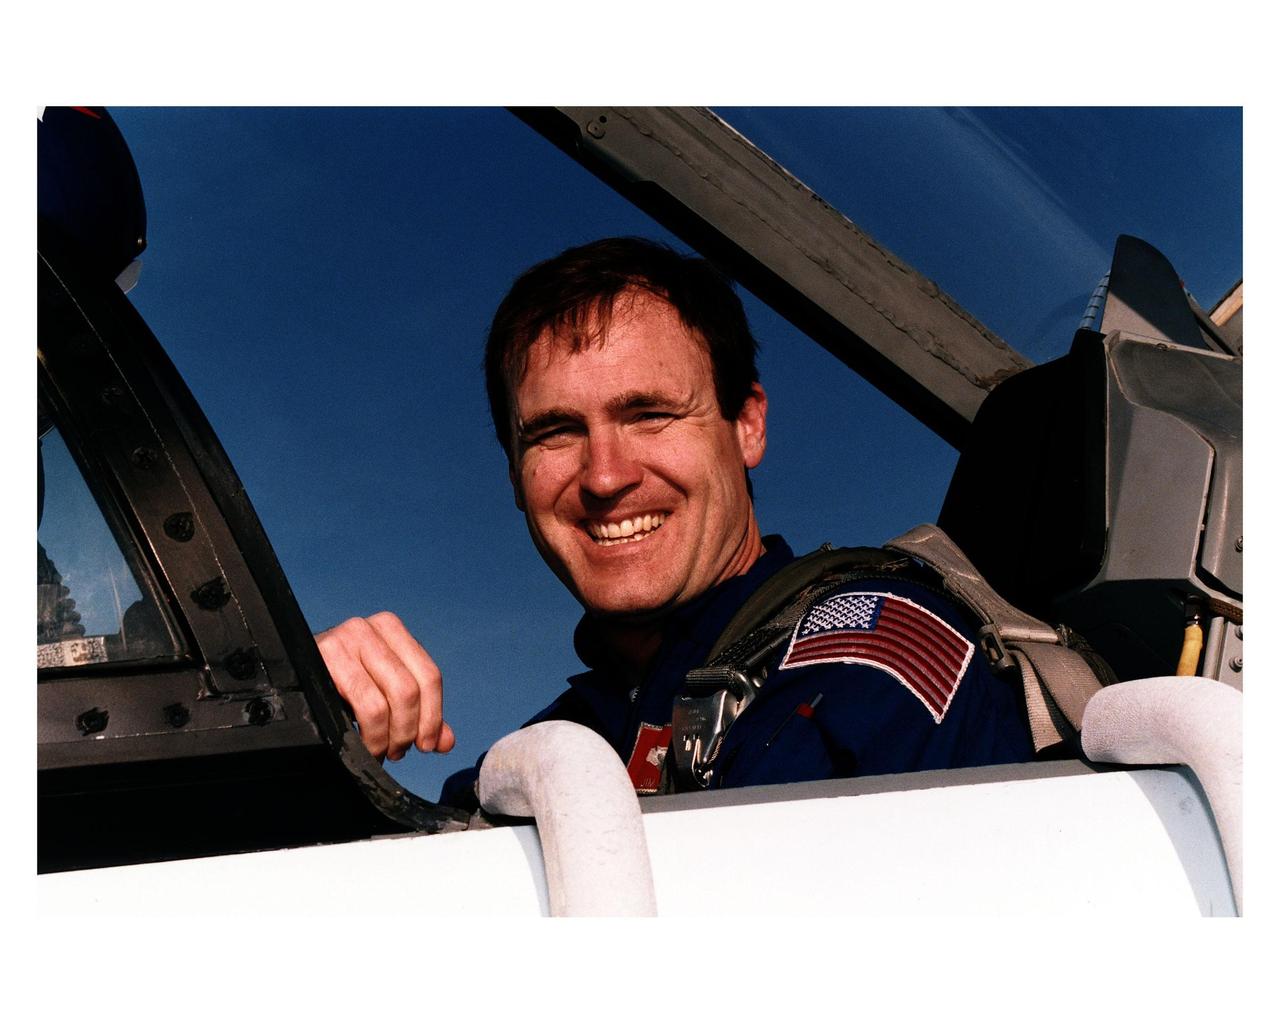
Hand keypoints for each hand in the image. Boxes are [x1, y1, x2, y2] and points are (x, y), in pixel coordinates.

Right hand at [315, 611, 455, 761]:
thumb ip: (420, 712)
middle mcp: (370, 629)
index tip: (428, 743)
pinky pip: (359, 705)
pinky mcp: (324, 659)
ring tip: (381, 749)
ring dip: (386, 737)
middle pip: (408, 691)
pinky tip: (365, 743)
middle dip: (407, 730)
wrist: (296, 672)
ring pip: (383, 703)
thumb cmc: (343, 680)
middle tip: (398, 749)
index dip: (433, 716)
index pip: (429, 676)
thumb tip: (446, 741)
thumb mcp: (386, 689)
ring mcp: (345, 640)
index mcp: (393, 629)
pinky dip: (368, 735)